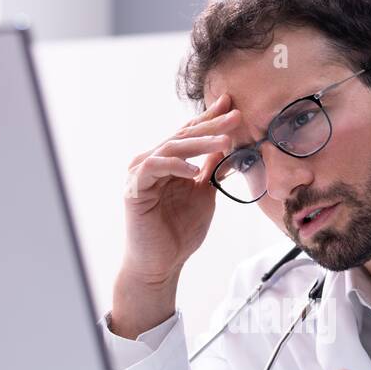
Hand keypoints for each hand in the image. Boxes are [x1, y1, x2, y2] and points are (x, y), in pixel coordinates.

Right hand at [111, 94, 240, 336]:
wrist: (160, 264)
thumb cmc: (179, 232)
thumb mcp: (203, 195)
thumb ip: (211, 171)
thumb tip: (228, 147)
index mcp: (168, 161)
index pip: (190, 134)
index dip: (210, 118)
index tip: (232, 105)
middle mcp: (152, 161)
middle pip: (184, 135)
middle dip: (211, 125)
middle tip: (236, 116)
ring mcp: (140, 172)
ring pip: (172, 147)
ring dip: (200, 143)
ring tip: (225, 141)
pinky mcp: (134, 187)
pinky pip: (154, 167)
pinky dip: (176, 166)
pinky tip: (196, 171)